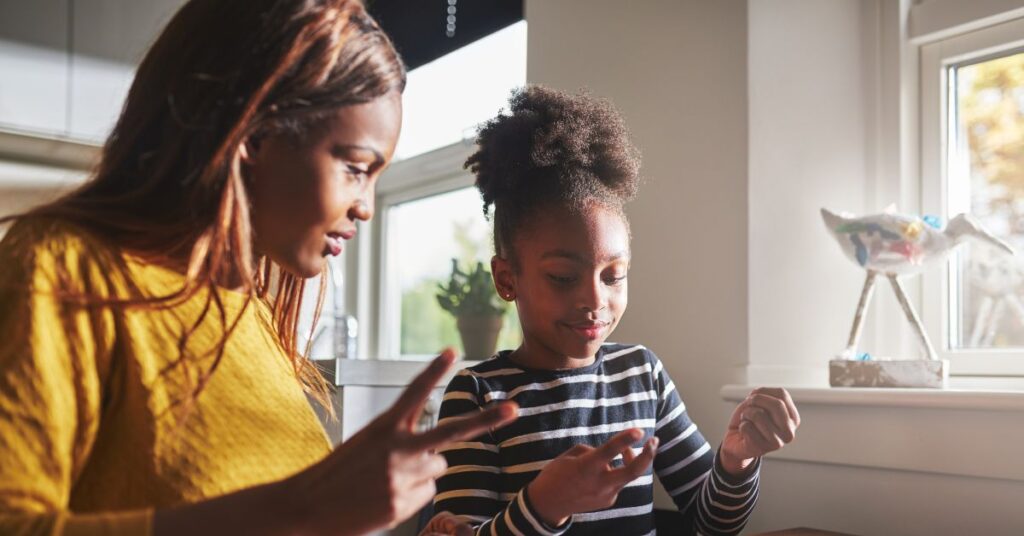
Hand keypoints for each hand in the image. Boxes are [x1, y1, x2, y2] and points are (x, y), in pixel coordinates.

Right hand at [284, 349, 518, 535]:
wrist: (306, 506)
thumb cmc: (337, 474)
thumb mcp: (365, 447)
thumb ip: (402, 445)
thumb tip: (440, 459)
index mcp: (383, 427)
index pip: (413, 393)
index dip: (433, 371)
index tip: (452, 350)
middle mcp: (397, 448)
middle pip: (452, 431)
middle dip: (486, 420)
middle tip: (514, 409)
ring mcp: (402, 477)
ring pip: (438, 467)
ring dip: (422, 472)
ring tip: (386, 481)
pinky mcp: (402, 503)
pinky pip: (427, 494)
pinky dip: (412, 496)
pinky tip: (385, 499)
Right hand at [527, 428, 657, 526]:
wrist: (548, 504)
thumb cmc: (556, 475)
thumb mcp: (570, 456)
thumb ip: (592, 452)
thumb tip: (610, 453)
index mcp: (586, 467)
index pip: (609, 451)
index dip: (625, 440)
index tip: (639, 430)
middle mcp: (600, 483)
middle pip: (633, 471)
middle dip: (647, 455)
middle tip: (654, 441)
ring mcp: (606, 495)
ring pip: (627, 475)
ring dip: (631, 461)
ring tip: (627, 452)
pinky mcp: (608, 501)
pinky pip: (617, 482)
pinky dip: (615, 473)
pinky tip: (602, 473)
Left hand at [720, 387, 799, 476]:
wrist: (736, 441)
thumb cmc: (750, 419)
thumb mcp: (759, 402)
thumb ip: (764, 396)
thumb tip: (757, 397)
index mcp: (793, 418)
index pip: (782, 394)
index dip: (762, 392)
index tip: (755, 399)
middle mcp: (789, 432)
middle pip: (777, 404)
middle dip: (755, 400)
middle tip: (749, 407)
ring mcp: (777, 442)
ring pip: (758, 414)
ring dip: (746, 414)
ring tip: (747, 421)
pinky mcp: (762, 448)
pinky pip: (746, 427)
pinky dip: (741, 426)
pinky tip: (745, 433)